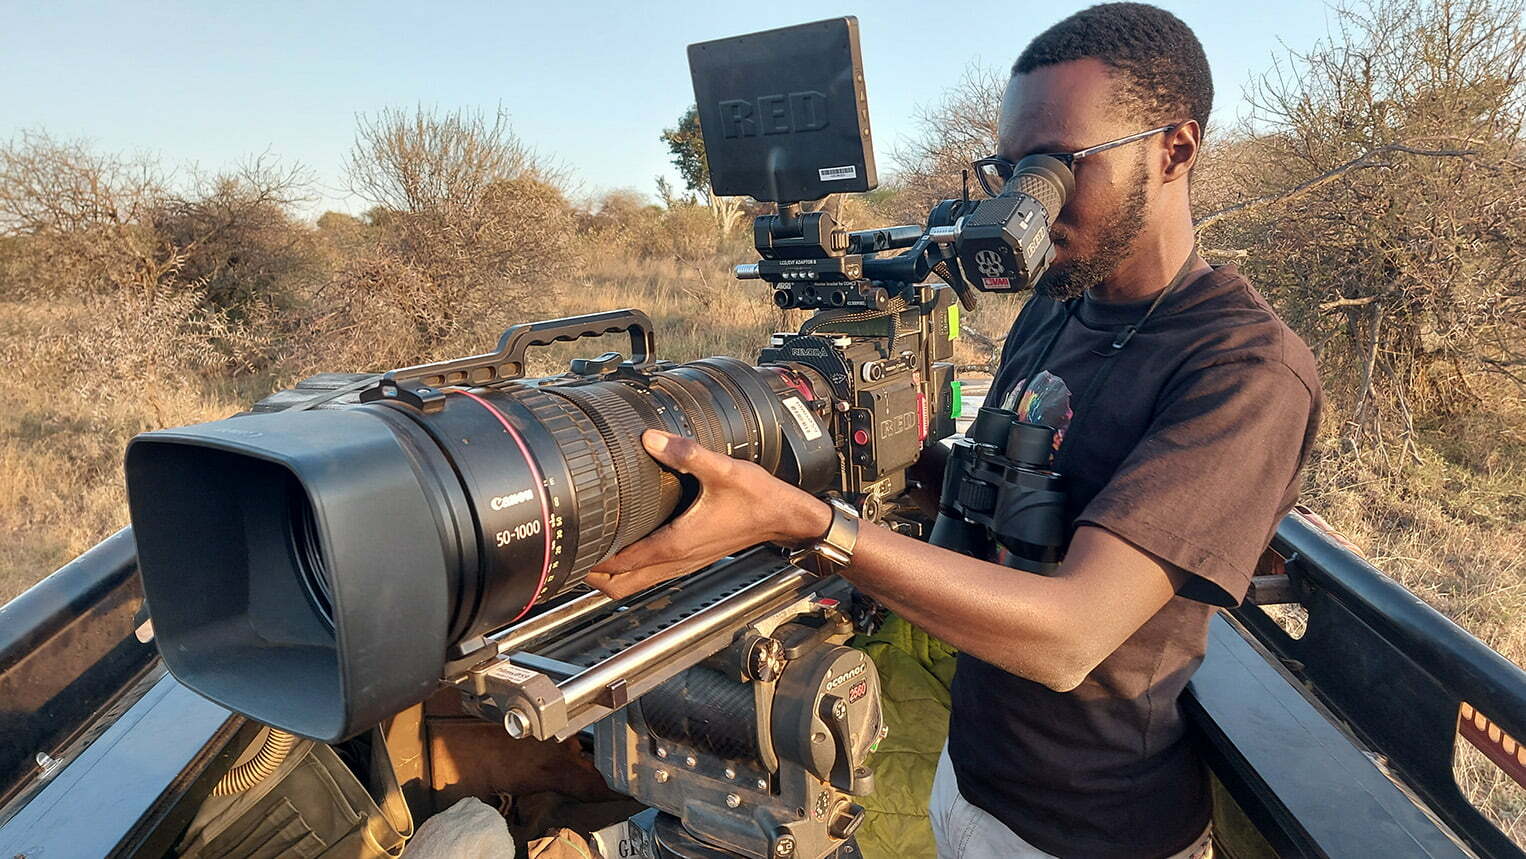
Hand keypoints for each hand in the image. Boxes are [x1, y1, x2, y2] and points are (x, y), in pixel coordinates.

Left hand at [583, 430, 829, 598]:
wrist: (785, 518)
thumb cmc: (759, 499)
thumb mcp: (723, 470)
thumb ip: (686, 453)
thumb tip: (651, 439)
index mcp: (678, 543)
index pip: (625, 562)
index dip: (596, 560)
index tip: (574, 551)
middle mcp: (679, 559)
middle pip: (624, 586)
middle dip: (596, 577)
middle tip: (574, 558)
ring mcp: (685, 563)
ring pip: (637, 584)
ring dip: (612, 577)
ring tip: (592, 555)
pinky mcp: (692, 558)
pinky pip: (652, 573)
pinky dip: (632, 570)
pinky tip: (627, 548)